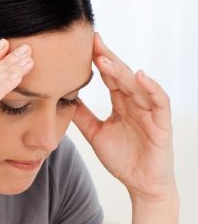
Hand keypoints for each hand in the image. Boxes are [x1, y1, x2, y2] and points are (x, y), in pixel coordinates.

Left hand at [72, 33, 176, 203]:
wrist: (141, 183)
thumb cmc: (122, 158)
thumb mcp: (95, 133)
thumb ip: (82, 116)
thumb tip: (62, 99)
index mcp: (121, 102)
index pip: (108, 76)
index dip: (96, 61)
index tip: (80, 45)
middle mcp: (136, 102)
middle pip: (121, 74)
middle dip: (107, 57)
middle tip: (91, 40)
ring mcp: (150, 110)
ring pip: (136, 84)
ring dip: (121, 71)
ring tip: (103, 59)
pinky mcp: (162, 122)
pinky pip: (159, 101)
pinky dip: (151, 88)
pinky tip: (140, 76)